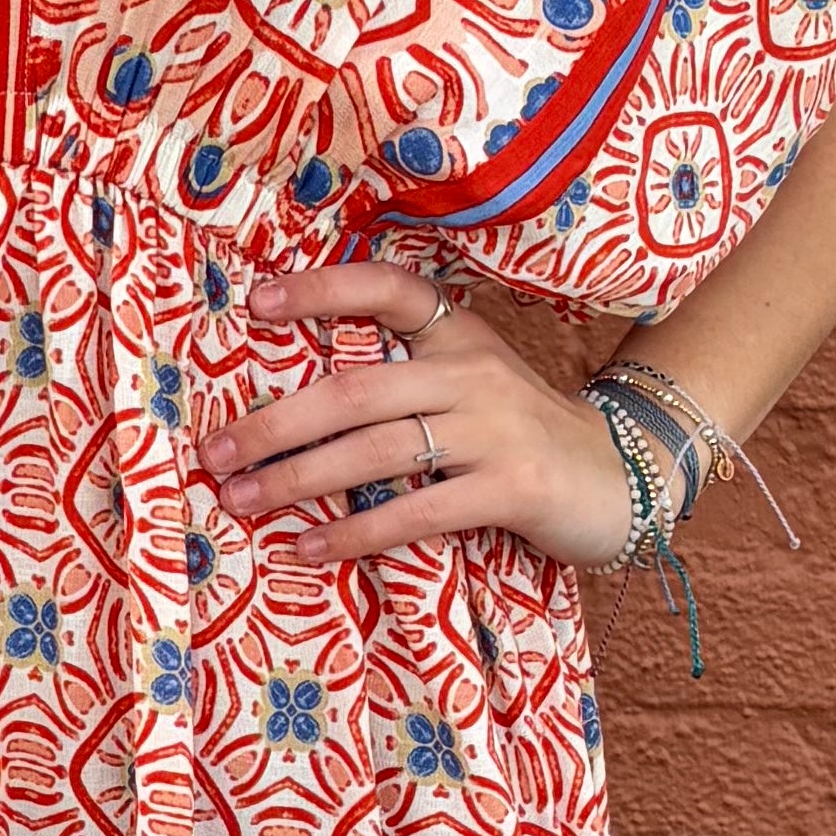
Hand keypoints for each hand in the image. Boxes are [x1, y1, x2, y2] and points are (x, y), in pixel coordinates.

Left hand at [203, 261, 642, 567]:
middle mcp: (472, 372)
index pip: (388, 289)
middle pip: (354, 390)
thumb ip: (404, 378)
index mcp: (458, 335)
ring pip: (375, 451)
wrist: (622, 476)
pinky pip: (416, 511)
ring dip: (297, 479)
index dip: (323, 289)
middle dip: (274, 423)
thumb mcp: (471, 383)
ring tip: (241, 499)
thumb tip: (295, 403)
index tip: (258, 302)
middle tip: (213, 451)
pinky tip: (308, 546)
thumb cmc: (522, 434)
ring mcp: (494, 430)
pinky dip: (355, 533)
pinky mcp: (511, 488)